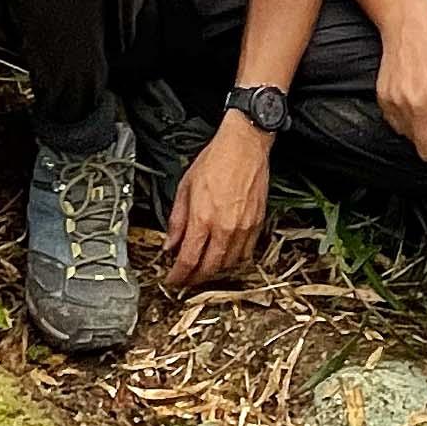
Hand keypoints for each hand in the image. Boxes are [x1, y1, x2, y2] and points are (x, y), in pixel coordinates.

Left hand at [159, 114, 272, 288]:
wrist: (244, 146)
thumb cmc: (216, 160)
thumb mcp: (185, 188)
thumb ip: (177, 220)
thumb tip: (169, 243)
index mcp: (202, 218)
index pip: (188, 260)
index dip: (178, 275)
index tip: (172, 279)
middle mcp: (224, 228)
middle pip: (209, 268)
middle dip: (194, 278)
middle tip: (185, 278)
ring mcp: (243, 228)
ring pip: (228, 265)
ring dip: (214, 271)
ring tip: (203, 268)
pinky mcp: (257, 224)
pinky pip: (246, 253)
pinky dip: (234, 260)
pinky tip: (225, 257)